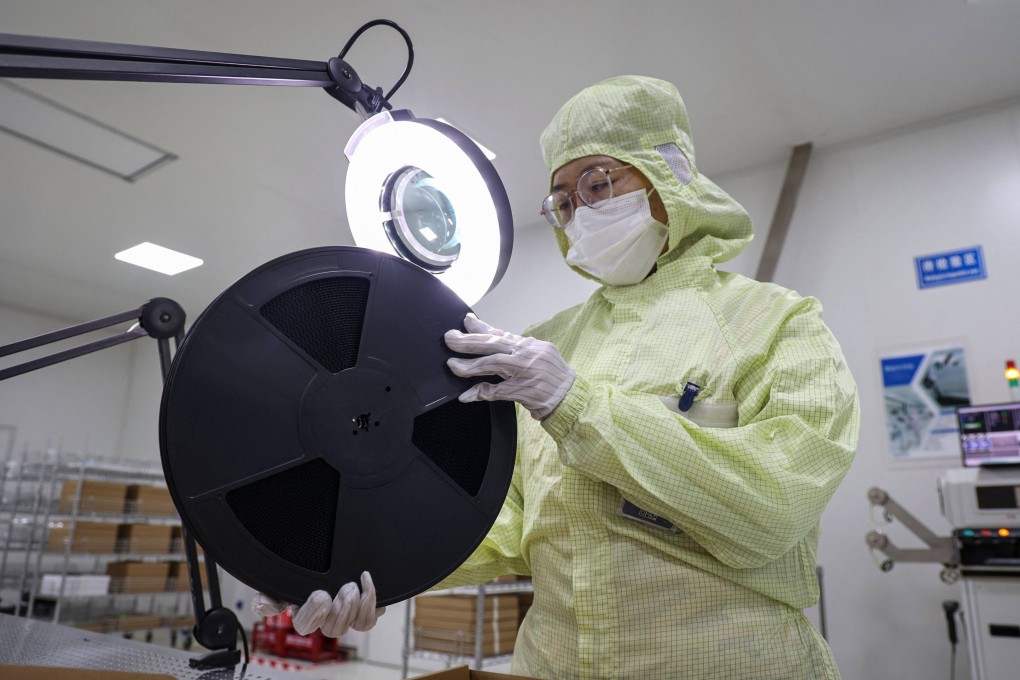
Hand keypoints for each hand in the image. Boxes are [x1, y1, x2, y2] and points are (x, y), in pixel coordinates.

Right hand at [251, 571, 385, 636]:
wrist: (333, 546)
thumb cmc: (306, 561)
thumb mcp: (285, 574)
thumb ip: (271, 590)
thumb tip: (263, 605)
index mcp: (304, 609)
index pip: (303, 624)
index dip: (312, 614)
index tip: (321, 594)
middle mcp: (325, 616)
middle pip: (332, 630)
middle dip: (340, 609)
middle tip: (345, 588)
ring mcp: (345, 613)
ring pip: (351, 626)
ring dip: (354, 608)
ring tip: (353, 586)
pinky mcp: (363, 609)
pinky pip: (367, 620)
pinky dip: (370, 604)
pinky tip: (366, 582)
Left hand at [444, 313, 574, 419]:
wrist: (570, 396)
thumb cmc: (553, 376)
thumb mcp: (539, 355)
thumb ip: (516, 348)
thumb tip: (493, 337)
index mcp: (529, 345)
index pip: (500, 334)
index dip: (481, 328)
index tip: (465, 321)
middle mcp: (526, 354)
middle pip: (493, 344)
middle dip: (468, 341)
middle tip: (450, 338)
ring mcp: (525, 372)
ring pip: (492, 364)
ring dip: (469, 365)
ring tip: (452, 365)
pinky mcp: (523, 391)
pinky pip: (496, 391)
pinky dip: (479, 392)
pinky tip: (466, 395)